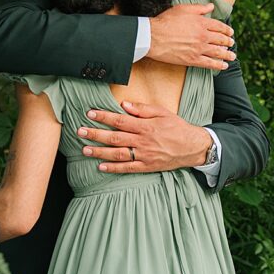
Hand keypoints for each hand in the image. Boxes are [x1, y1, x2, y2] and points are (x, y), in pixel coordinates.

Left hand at [77, 101, 212, 172]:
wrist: (193, 147)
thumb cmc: (177, 128)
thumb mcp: (163, 113)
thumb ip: (143, 109)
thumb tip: (125, 104)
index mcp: (146, 126)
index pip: (120, 120)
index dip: (104, 117)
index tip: (91, 113)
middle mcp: (143, 141)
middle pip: (115, 138)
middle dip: (96, 134)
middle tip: (80, 131)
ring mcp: (144, 155)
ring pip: (118, 154)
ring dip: (100, 152)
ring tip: (85, 149)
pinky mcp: (146, 166)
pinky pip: (127, 168)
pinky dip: (113, 168)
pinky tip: (101, 166)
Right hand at [149, 3, 235, 70]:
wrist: (154, 37)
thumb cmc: (166, 21)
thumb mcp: (183, 9)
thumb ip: (199, 8)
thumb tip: (211, 6)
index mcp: (202, 23)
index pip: (219, 26)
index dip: (227, 30)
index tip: (230, 32)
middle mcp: (203, 36)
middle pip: (221, 40)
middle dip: (228, 42)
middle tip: (232, 43)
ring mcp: (199, 49)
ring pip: (218, 52)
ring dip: (227, 54)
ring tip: (232, 56)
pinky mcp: (193, 60)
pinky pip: (210, 63)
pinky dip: (219, 65)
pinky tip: (224, 66)